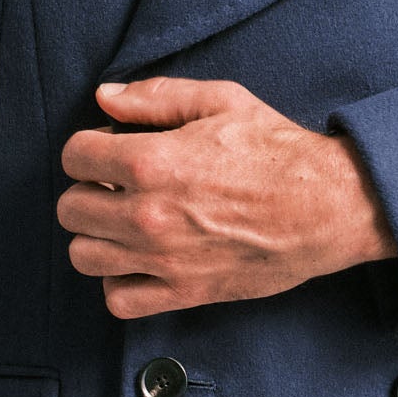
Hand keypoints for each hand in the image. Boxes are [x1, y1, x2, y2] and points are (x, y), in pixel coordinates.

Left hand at [57, 76, 393, 317]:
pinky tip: (136, 262)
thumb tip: (105, 96)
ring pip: (84, 256)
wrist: (327, 206)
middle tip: (115, 186)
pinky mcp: (184, 291)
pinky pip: (119, 300)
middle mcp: (147, 213)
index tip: (109, 151)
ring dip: (95, 237)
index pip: (74, 156)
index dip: (88, 148)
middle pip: (70, 209)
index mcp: (151, 160)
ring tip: (122, 223)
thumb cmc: (278, 151)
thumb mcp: (221, 100)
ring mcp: (163, 258)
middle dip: (87, 191)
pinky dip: (118, 283)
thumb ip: (156, 96)